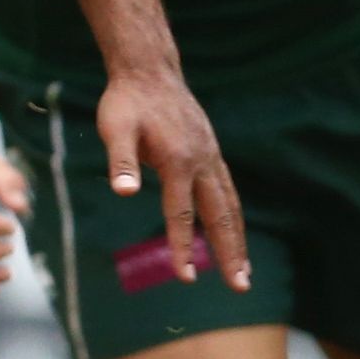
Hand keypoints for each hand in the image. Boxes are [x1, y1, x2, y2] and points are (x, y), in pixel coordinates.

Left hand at [96, 68, 251, 291]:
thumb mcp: (115, 128)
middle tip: (240, 287)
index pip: (181, 214)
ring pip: (231, 205)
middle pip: (221, 215)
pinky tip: (233, 232)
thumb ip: (121, 161)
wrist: (149, 71)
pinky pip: (228, 191)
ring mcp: (211, 157)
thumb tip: (124, 192)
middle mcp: (202, 161)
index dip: (180, 247)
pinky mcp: (211, 153)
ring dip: (238, 239)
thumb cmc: (126, 102)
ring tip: (244, 271)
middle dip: (230, 253)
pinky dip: (234, 216)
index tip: (185, 278)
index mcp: (178, 160)